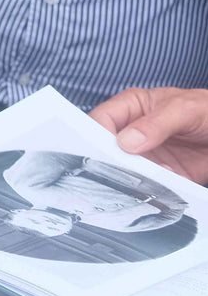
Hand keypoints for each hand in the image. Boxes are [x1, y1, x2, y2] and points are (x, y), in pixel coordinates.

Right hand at [91, 87, 207, 183]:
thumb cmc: (207, 109)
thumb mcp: (183, 109)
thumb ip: (155, 123)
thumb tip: (125, 142)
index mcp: (132, 107)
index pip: (103, 119)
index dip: (99, 134)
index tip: (108, 152)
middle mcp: (134, 132)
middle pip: (110, 148)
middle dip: (116, 161)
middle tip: (128, 170)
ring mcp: (149, 154)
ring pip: (129, 170)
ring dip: (139, 178)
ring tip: (158, 176)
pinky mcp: (165, 174)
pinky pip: (153, 185)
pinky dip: (157, 188)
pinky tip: (171, 181)